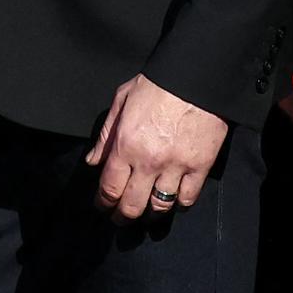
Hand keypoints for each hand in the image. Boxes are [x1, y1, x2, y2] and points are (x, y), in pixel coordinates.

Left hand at [86, 73, 229, 221]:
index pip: (109, 189)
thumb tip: (92, 161)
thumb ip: (106, 134)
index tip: (103, 207)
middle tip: (121, 217)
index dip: (103, 204)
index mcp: (126, 145)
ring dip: (150, 215)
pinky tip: (174, 199)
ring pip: (159, 207)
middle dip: (123, 216)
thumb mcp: (122, 99)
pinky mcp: (200, 166)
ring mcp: (176, 166)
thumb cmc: (158, 83)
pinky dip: (179, 204)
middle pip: (132, 206)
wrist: (197, 75)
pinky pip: (187, 198)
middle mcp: (148, 162)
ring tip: (147, 213)